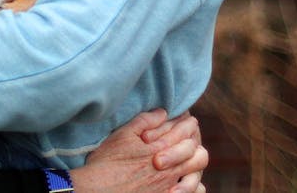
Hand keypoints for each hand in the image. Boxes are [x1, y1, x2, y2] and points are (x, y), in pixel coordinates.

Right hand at [71, 109, 207, 192]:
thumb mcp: (122, 135)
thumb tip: (163, 112)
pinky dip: (193, 186)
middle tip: (192, 137)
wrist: (99, 191)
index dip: (188, 124)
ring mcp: (168, 184)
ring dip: (196, 163)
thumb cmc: (107, 162)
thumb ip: (145, 121)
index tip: (188, 120)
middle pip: (196, 152)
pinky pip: (190, 192)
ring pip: (196, 173)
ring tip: (192, 158)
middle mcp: (169, 167)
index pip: (184, 132)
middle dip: (195, 142)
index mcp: (160, 148)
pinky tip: (187, 183)